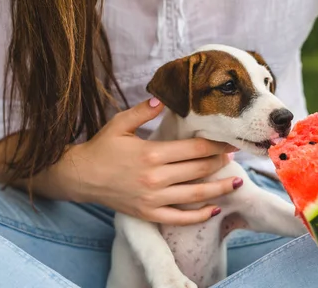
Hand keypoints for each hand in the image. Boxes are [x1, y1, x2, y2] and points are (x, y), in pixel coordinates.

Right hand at [57, 98, 239, 224]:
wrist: (80, 176)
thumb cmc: (101, 147)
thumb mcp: (119, 124)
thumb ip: (143, 111)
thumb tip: (164, 100)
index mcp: (152, 153)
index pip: (194, 149)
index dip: (216, 146)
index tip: (230, 142)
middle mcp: (155, 177)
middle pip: (199, 170)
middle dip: (220, 162)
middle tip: (235, 156)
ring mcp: (153, 198)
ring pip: (195, 194)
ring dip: (219, 189)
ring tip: (237, 182)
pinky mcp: (148, 213)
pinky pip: (179, 218)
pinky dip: (199, 216)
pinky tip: (214, 208)